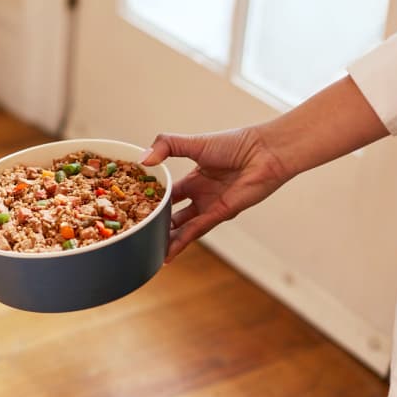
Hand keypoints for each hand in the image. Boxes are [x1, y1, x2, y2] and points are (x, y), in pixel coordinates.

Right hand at [141, 128, 290, 261]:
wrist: (265, 152)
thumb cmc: (235, 143)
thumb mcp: (193, 143)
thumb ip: (166, 146)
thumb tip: (142, 160)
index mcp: (194, 177)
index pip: (167, 192)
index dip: (151, 199)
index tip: (132, 206)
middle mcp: (201, 193)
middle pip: (173, 213)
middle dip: (157, 223)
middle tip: (136, 233)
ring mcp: (209, 205)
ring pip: (182, 226)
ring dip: (166, 238)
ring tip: (146, 248)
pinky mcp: (220, 214)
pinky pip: (196, 231)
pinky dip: (180, 243)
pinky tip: (167, 253)